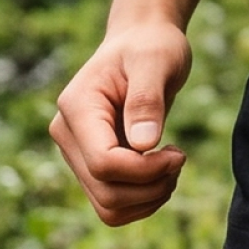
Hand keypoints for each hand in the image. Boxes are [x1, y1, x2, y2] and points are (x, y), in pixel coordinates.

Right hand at [49, 21, 191, 225]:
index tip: (178, 153)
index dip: (145, 170)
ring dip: (148, 198)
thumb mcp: (156, 61)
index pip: (103, 162)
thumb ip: (147, 100)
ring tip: (173, 166)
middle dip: (151, 186)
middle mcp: (68, 134)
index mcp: (77, 107)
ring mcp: (77, 153)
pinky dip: (143, 200)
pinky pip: (113, 203)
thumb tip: (144, 144)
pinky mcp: (91, 165)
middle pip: (105, 191)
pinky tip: (162, 172)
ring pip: (108, 206)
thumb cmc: (151, 46)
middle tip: (180, 158)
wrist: (142, 42)